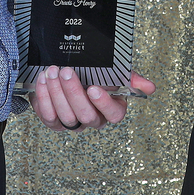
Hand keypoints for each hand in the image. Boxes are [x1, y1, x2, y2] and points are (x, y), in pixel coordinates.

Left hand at [29, 66, 155, 131]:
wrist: (67, 72)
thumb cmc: (94, 74)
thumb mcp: (114, 72)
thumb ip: (130, 79)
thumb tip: (150, 88)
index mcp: (111, 109)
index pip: (114, 114)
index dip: (104, 104)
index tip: (94, 87)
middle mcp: (92, 119)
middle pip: (85, 115)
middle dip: (74, 92)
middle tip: (66, 71)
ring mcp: (72, 123)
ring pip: (65, 116)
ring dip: (57, 92)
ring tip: (53, 72)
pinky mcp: (53, 122)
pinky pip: (48, 116)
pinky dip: (43, 97)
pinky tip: (43, 80)